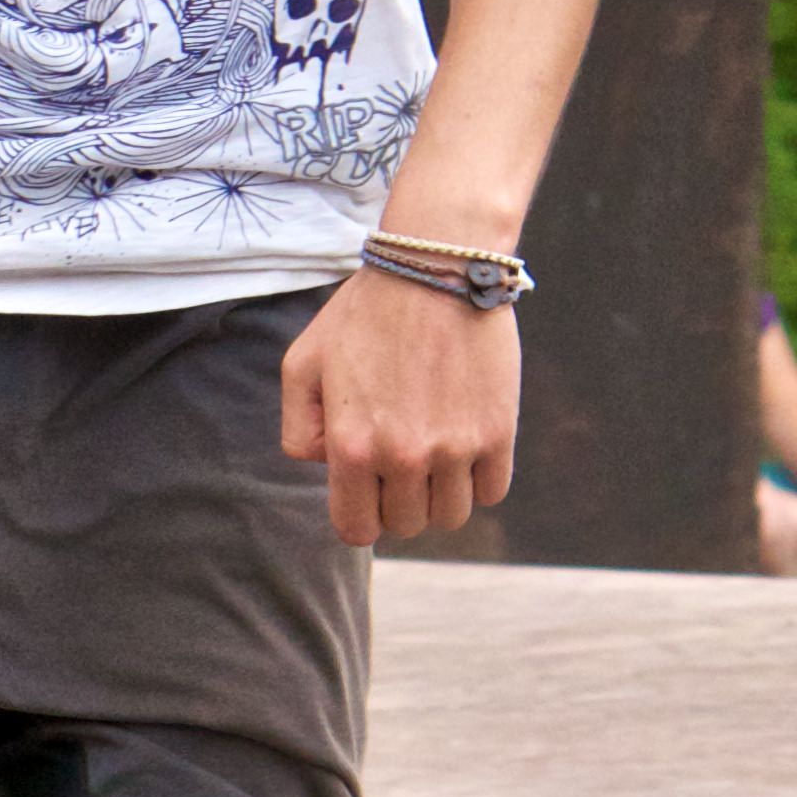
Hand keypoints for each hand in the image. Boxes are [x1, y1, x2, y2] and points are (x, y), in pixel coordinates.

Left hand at [280, 267, 519, 544]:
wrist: (436, 267)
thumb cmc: (365, 313)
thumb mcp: (303, 363)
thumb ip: (298, 427)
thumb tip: (327, 466)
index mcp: (351, 446)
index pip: (355, 529)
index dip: (359, 516)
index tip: (368, 493)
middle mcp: (403, 456)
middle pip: (406, 524)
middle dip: (399, 500)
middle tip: (402, 460)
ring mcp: (455, 448)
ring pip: (451, 516)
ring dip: (442, 494)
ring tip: (435, 453)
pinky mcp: (498, 432)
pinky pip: (492, 491)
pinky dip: (480, 479)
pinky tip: (467, 446)